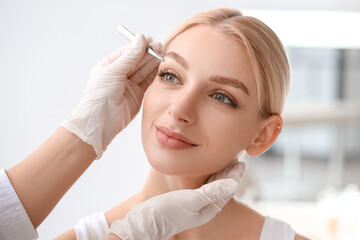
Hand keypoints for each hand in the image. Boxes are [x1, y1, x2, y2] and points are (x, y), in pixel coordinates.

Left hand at [62, 34, 162, 158]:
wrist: (102, 121)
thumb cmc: (100, 96)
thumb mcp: (114, 71)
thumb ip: (130, 56)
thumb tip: (140, 39)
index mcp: (109, 66)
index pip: (127, 52)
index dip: (139, 46)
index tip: (150, 40)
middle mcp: (119, 75)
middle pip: (137, 60)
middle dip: (148, 53)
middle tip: (160, 47)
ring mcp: (129, 85)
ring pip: (143, 70)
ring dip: (152, 62)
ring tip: (162, 54)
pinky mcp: (137, 95)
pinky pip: (147, 81)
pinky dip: (154, 74)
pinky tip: (160, 66)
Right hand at [105, 161, 244, 239]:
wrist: (146, 221)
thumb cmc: (167, 211)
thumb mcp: (192, 200)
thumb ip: (213, 191)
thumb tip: (234, 184)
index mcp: (209, 209)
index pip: (227, 189)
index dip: (234, 175)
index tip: (240, 162)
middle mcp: (203, 208)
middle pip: (221, 187)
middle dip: (228, 173)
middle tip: (235, 157)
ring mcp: (194, 204)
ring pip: (211, 186)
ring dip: (218, 173)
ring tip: (223, 161)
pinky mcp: (184, 200)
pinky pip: (201, 186)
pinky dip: (206, 176)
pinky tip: (204, 170)